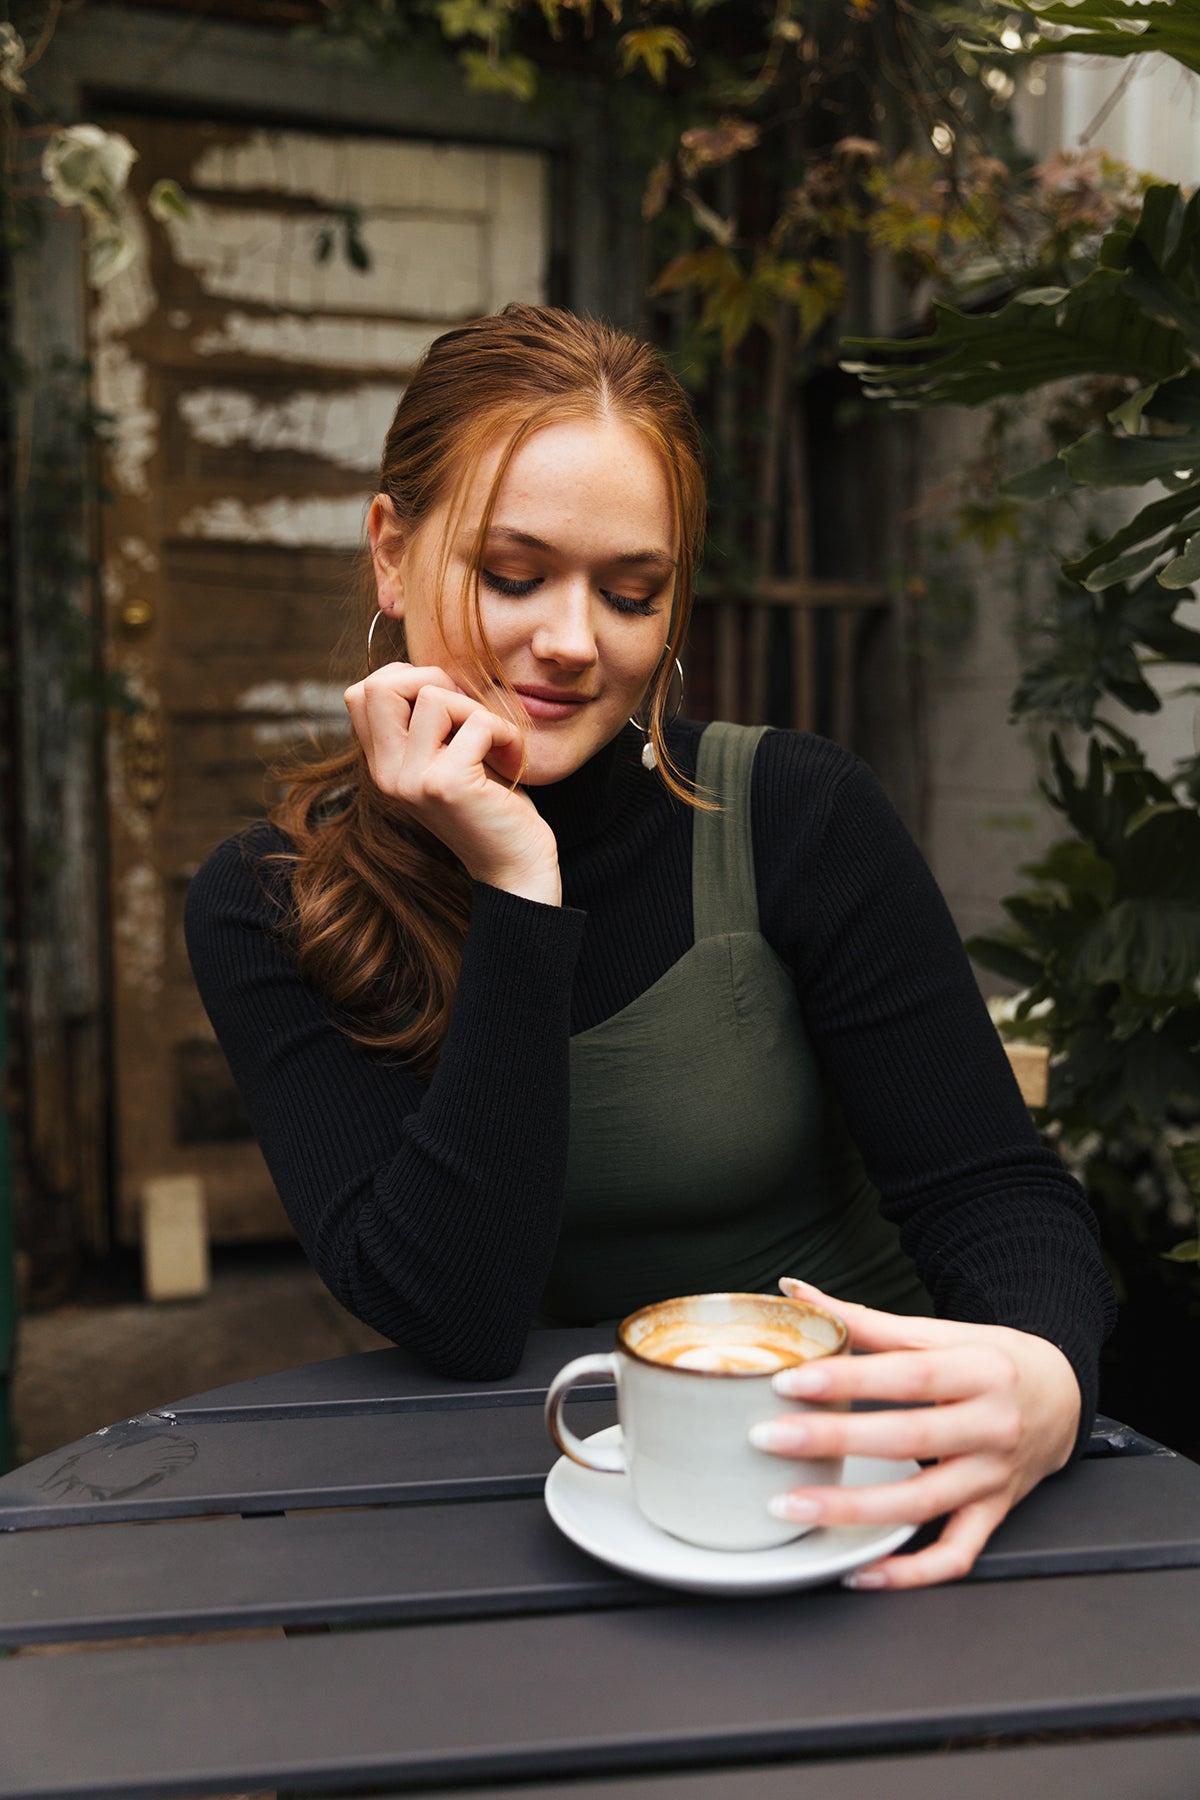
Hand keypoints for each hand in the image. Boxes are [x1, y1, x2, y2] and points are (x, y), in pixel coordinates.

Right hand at [343, 663, 560, 904]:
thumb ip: (426, 723)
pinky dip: (504, 731)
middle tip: (466, 713)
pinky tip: (512, 756)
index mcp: (382, 766)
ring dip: (475, 708)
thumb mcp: (447, 757)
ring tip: (493, 741)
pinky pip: (477, 722)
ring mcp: (412, 780)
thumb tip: (427, 670)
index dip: (405, 680)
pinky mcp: (446, 785)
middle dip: (431, 680)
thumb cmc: (491, 806)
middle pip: (378, 684)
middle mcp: (386, 774)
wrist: (517, 867)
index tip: (446, 708)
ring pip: (432, 695)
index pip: (359, 693)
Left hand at [752, 1276, 1081, 1589]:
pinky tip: (859, 1571)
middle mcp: (992, 1427)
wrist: (1062, 1396)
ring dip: (853, 1510)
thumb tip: (796, 1292)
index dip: (848, 1379)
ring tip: (791, 1503)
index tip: (790, 1382)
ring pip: (922, 1504)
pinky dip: (909, 1572)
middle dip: (833, 1441)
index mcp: (980, 1370)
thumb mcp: (941, 1333)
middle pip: (908, 1438)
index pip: (908, 1375)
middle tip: (769, 1439)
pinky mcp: (994, 1515)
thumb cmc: (993, 1361)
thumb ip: (867, 1321)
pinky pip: (953, 1555)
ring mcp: (994, 1478)